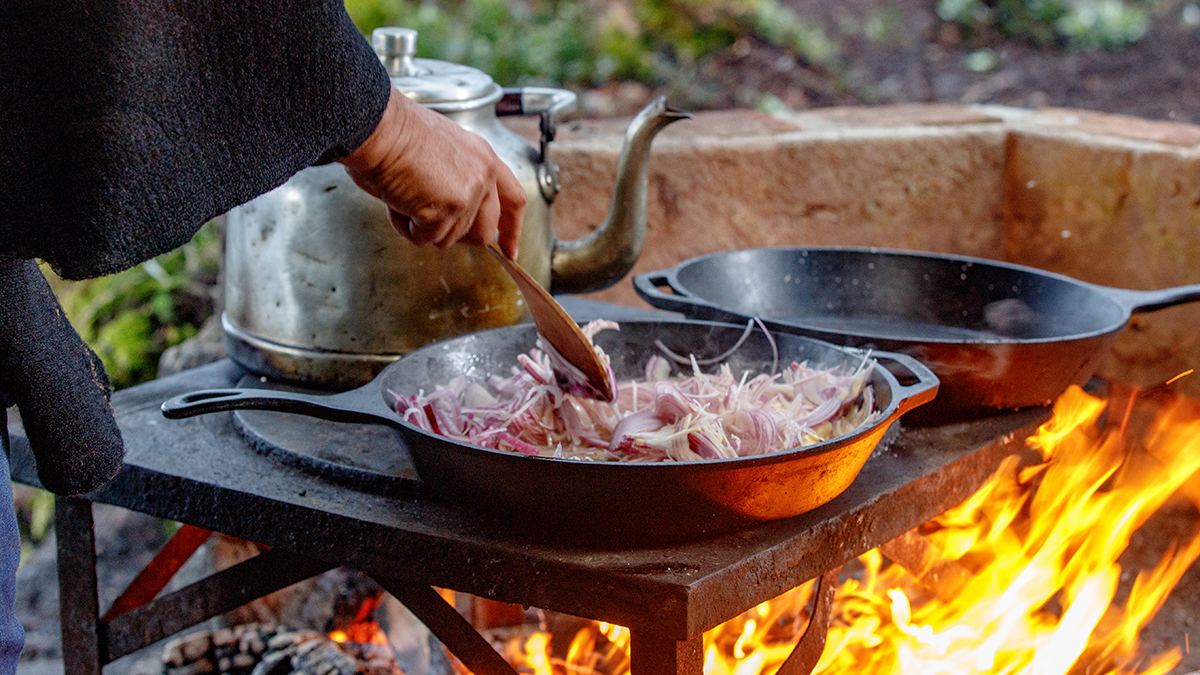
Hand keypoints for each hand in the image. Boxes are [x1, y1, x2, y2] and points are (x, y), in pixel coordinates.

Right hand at [339, 88, 525, 256]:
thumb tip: (453, 213)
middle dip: (454, 235)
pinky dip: (405, 227)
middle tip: (428, 221)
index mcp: (484, 158)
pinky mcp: (446, 210)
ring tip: (404, 195)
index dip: (512, 229)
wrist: (376, 127)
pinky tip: (397, 201)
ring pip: (449, 238)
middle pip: (483, 233)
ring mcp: (467, 194)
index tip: (509, 250)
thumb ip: (460, 181)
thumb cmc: (395, 134)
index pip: (513, 200)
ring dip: (421, 226)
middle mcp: (483, 176)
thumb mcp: (443, 152)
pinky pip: (425, 238)